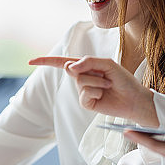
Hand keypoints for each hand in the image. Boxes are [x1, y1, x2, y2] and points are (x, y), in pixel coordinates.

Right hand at [29, 56, 157, 125]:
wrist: (134, 99)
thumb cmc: (123, 80)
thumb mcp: (107, 64)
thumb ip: (87, 62)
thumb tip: (68, 68)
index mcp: (85, 66)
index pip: (62, 62)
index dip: (46, 61)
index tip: (30, 61)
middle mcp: (82, 77)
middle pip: (72, 71)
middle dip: (90, 72)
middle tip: (106, 77)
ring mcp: (83, 91)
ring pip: (80, 83)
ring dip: (97, 83)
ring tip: (108, 86)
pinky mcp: (86, 103)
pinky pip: (84, 95)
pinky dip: (96, 93)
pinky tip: (103, 96)